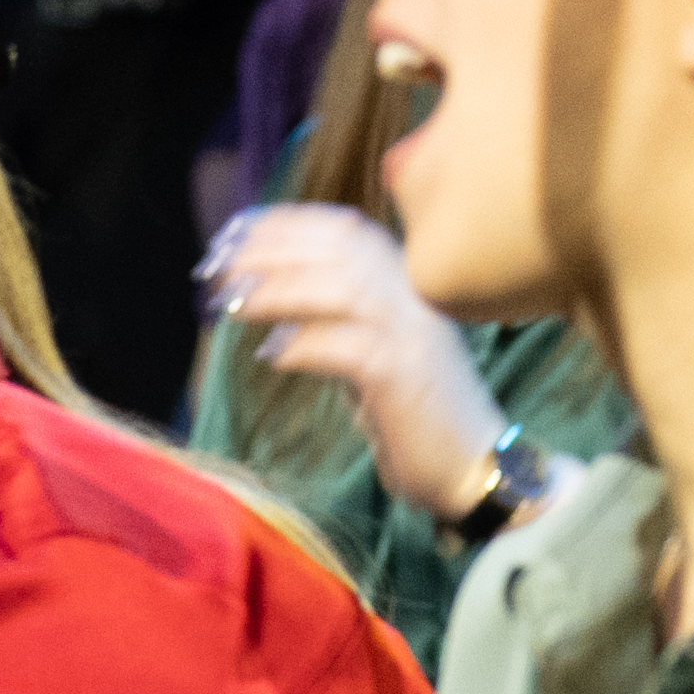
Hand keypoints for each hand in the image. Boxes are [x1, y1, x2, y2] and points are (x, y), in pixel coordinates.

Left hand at [197, 210, 503, 517]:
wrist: (474, 469)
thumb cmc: (413, 412)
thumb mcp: (373, 349)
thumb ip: (336, 316)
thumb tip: (266, 288)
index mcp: (408, 284)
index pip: (346, 230)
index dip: (286, 224)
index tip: (234, 231)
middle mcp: (416, 299)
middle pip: (340, 249)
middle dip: (271, 250)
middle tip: (219, 266)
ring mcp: (415, 335)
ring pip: (342, 289)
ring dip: (278, 291)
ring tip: (233, 303)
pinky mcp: (406, 378)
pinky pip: (348, 348)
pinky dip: (303, 346)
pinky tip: (271, 355)